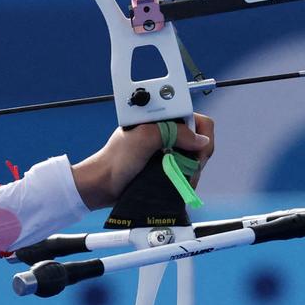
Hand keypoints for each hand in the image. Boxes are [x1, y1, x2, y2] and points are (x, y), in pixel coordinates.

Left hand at [71, 114, 214, 209]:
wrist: (103, 185)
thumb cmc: (117, 159)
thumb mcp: (144, 138)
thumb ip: (174, 132)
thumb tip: (202, 141)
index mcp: (162, 119)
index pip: (197, 120)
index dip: (201, 135)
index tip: (195, 151)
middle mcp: (167, 133)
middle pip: (200, 141)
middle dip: (197, 156)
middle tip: (185, 167)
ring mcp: (167, 152)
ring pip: (195, 159)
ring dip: (191, 170)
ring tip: (177, 178)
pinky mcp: (166, 167)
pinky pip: (186, 172)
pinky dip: (186, 179)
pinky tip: (177, 184)